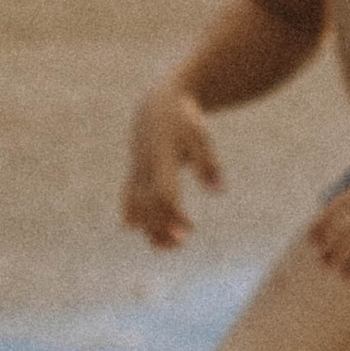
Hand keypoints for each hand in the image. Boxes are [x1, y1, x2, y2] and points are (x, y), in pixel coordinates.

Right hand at [123, 83, 220, 247]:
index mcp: (162, 156)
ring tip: (165, 246)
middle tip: (180, 243)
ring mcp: (136, 169)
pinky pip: (130, 197)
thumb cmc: (184, 121)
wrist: (158, 104)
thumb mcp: (201, 137)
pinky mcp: (133, 172)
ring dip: (147, 227)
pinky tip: (143, 231)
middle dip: (160, 227)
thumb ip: (208, 163)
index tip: (190, 230)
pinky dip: (135, 215)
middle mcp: (145, 165)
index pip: (163, 193)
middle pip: (147, 204)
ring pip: (135, 204)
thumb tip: (219, 191)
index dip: (173, 214)